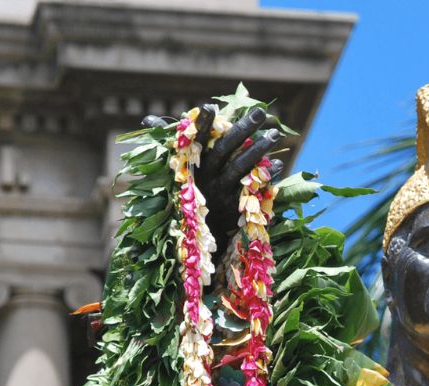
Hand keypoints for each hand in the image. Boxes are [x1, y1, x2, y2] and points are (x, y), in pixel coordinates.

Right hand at [141, 104, 285, 249]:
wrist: (200, 237)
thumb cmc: (190, 194)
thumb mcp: (177, 170)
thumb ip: (169, 141)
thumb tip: (148, 119)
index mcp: (190, 166)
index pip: (194, 140)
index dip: (202, 125)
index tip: (209, 106)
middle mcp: (205, 178)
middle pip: (223, 151)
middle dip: (241, 130)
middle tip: (259, 112)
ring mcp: (220, 193)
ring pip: (240, 168)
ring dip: (258, 150)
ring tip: (275, 134)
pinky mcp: (236, 208)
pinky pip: (254, 189)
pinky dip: (268, 176)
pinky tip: (280, 163)